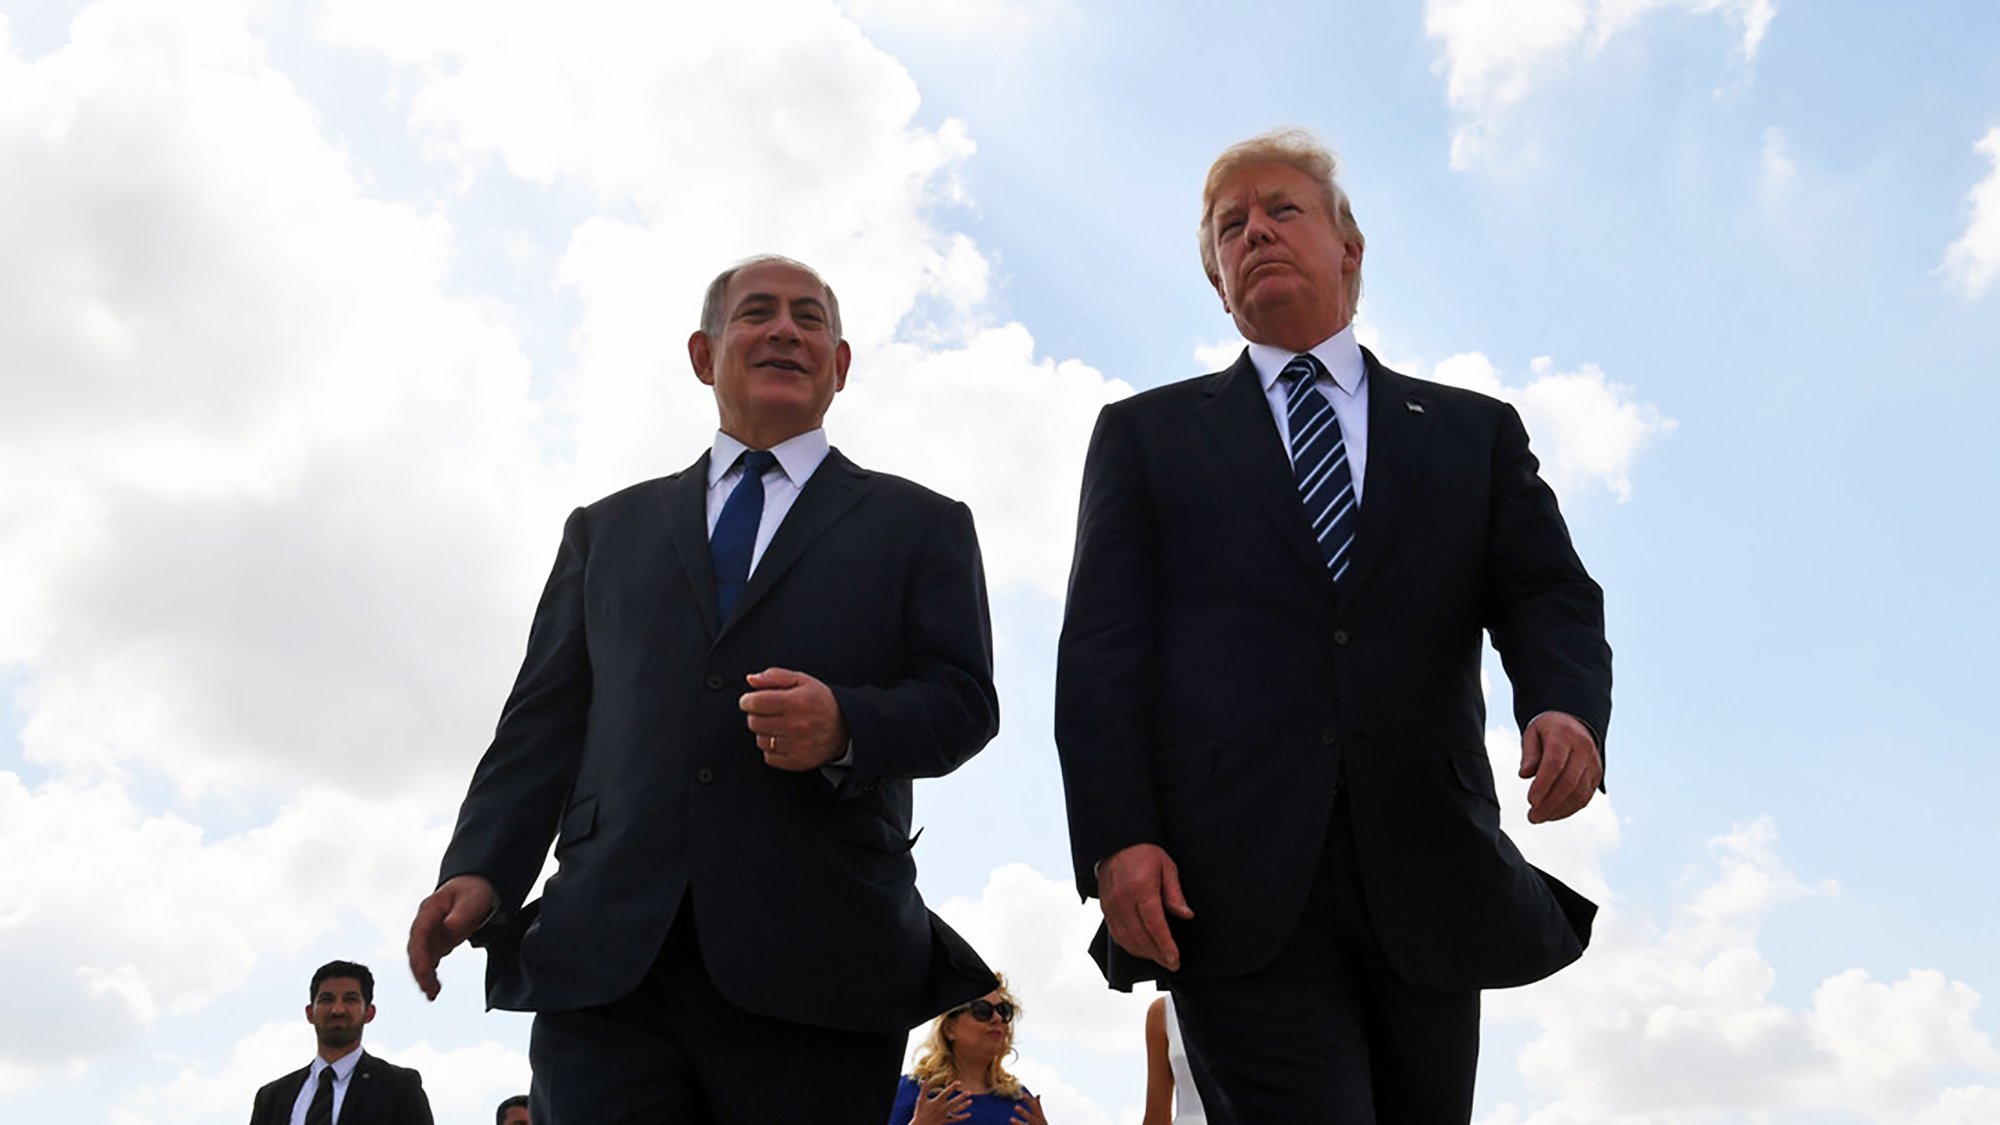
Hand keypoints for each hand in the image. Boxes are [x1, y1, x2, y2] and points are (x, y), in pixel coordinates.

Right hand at [406, 874, 496, 999]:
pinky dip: (430, 975)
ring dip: (423, 977)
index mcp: (429, 911)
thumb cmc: (474, 891)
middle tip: (429, 990)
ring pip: (420, 958)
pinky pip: (429, 961)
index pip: (419, 934)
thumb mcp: (472, 899)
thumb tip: (449, 926)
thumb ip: (461, 913)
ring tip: (432, 994)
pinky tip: (434, 991)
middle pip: (415, 950)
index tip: (423, 971)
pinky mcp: (436, 943)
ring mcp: (429, 934)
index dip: (419, 954)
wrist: (475, 886)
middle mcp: (424, 924)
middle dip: (420, 971)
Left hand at [741, 667, 847, 770]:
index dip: (747, 701)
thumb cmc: (821, 701)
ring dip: (765, 732)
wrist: (846, 727)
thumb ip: (774, 676)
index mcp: (795, 702)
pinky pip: (769, 756)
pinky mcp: (797, 761)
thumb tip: (751, 679)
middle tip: (768, 712)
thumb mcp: (802, 681)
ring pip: (760, 740)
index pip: (755, 703)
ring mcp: (796, 745)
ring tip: (778, 726)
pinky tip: (783, 739)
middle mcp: (796, 725)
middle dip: (756, 715)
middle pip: (754, 722)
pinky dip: (772, 749)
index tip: (750, 700)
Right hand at [911, 1081, 971, 1124]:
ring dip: (964, 1106)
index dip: (953, 1087)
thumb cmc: (920, 1112)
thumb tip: (924, 1079)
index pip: (946, 1092)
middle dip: (962, 1097)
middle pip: (954, 1102)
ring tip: (970, 1101)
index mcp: (937, 1102)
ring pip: (956, 1110)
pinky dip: (962, 1117)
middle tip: (969, 1092)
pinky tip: (969, 1114)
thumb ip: (924, 1090)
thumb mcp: (921, 1100)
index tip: (959, 1082)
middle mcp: (942, 1108)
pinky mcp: (945, 1121)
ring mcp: (945, 1115)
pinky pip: (955, 1119)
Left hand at [1010, 1092, 1048, 1124]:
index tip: (1024, 1094)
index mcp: (1040, 1118)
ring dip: (1018, 1123)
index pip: (1035, 1107)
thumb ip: (1038, 1106)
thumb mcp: (1041, 1117)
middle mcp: (1037, 1123)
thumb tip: (1038, 1095)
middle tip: (1016, 1106)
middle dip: (1024, 1113)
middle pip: (1031, 1118)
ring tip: (1011, 1119)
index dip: (1030, 1101)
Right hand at [1097, 843, 1193, 971]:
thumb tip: (1186, 915)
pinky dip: (1129, 946)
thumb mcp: (1167, 867)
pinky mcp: (1105, 909)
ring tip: (1158, 958)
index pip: (1154, 926)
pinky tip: (1141, 949)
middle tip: (1171, 964)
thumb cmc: (1143, 853)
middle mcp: (1123, 900)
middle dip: (1157, 955)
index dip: (1165, 946)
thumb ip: (1175, 894)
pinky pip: (1116, 934)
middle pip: (1140, 937)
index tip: (1174, 960)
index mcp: (1141, 889)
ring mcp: (1111, 906)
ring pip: (1127, 940)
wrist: (1116, 844)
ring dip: (1143, 953)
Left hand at [1519, 711, 1601, 823]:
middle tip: (1532, 817)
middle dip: (1549, 803)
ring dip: (1558, 810)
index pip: (1555, 764)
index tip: (1530, 801)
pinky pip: (1585, 797)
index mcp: (1565, 736)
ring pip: (1579, 793)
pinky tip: (1553, 814)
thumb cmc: (1548, 731)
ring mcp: (1593, 763)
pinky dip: (1569, 809)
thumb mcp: (1532, 734)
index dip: (1543, 785)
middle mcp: (1583, 749)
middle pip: (1568, 782)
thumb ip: (1529, 754)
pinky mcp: (1597, 775)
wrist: (1573, 723)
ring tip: (1539, 817)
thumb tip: (1524, 774)